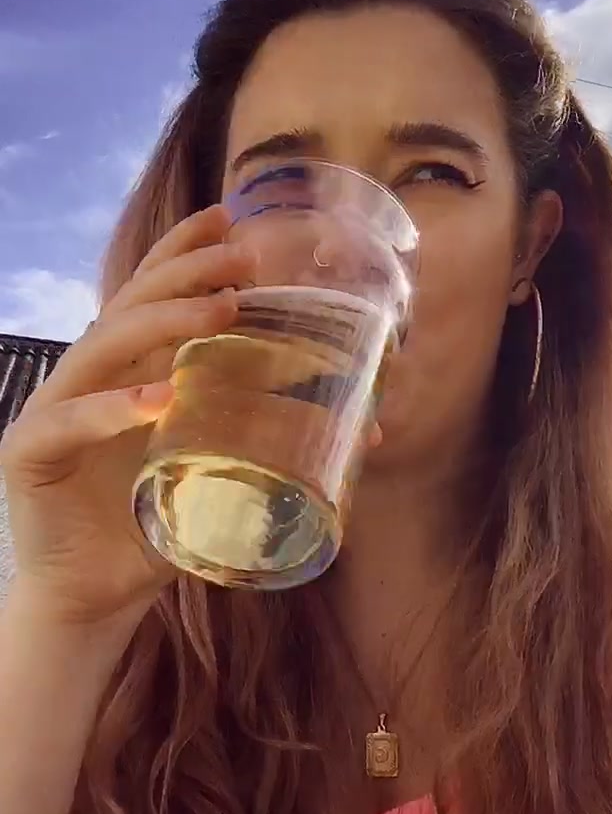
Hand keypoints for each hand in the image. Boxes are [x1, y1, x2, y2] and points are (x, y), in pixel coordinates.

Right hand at [0, 204, 256, 630]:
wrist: (96, 597)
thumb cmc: (158, 525)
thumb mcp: (224, 467)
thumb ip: (279, 435)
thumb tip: (375, 428)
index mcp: (129, 369)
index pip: (151, 291)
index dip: (185, 249)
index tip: (230, 216)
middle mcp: (91, 376)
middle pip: (132, 303)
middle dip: (189, 271)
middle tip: (244, 257)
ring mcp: (55, 410)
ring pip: (104, 345)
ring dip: (165, 323)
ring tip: (221, 312)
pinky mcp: (31, 455)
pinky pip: (69, 421)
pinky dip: (114, 408)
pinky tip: (158, 399)